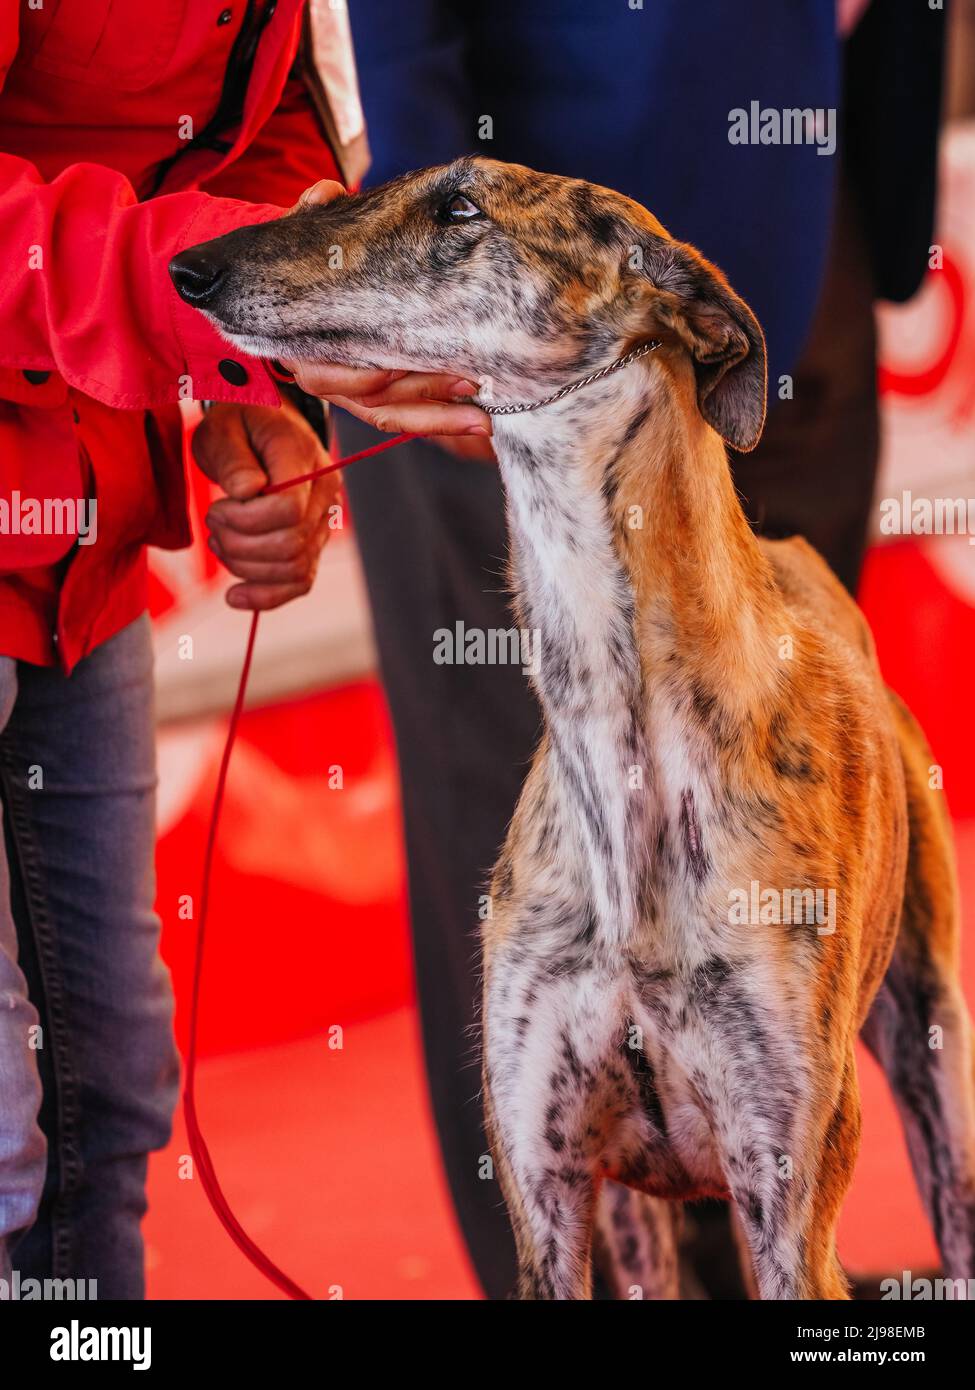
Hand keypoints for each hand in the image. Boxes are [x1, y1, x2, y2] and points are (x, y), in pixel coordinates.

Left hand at [192, 401, 339, 610]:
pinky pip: (300, 583)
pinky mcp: (312, 544)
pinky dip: (266, 596)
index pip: (289, 509)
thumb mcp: (222, 428)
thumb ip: (232, 459)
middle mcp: (325, 493)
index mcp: (304, 457)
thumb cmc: (239, 423)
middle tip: (213, 521)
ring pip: (293, 569)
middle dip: (239, 545)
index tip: (219, 505)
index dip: (247, 519)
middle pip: (290, 545)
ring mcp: (323, 521)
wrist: (262, 426)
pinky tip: (235, 597)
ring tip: (220, 541)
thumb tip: (246, 492)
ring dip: (245, 567)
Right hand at [278, 179, 492, 446]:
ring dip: (438, 416)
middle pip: (371, 399)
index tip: (400, 365)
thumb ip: (312, 214)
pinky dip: (440, 420)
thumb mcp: (307, 234)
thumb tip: (324, 194)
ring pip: (391, 414)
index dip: (365, 375)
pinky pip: (407, 417)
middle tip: (469, 381)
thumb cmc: (312, 261)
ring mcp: (353, 391)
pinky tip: (478, 422)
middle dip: (419, 391)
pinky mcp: (379, 399)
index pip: (328, 375)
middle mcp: (324, 375)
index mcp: (303, 342)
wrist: (299, 283)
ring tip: (481, 417)